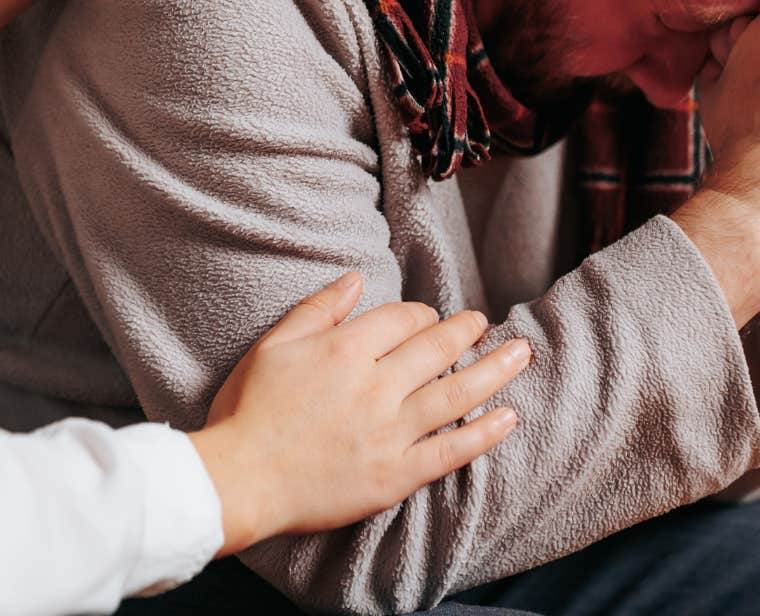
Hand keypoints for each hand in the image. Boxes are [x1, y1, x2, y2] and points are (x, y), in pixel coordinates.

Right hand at [188, 273, 528, 556]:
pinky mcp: (395, 474)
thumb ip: (318, 309)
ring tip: (521, 354)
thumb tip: (356, 278)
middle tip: (484, 323)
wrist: (238, 481)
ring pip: (455, 393)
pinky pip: (451, 450)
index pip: (403, 319)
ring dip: (493, 370)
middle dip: (466, 331)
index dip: (422, 314)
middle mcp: (376, 386)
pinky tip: (508, 417)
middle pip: (436, 349)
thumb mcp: (273, 346)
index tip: (429, 318)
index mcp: (345, 349)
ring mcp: (390, 432)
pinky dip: (484, 433)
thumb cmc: (247, 411)